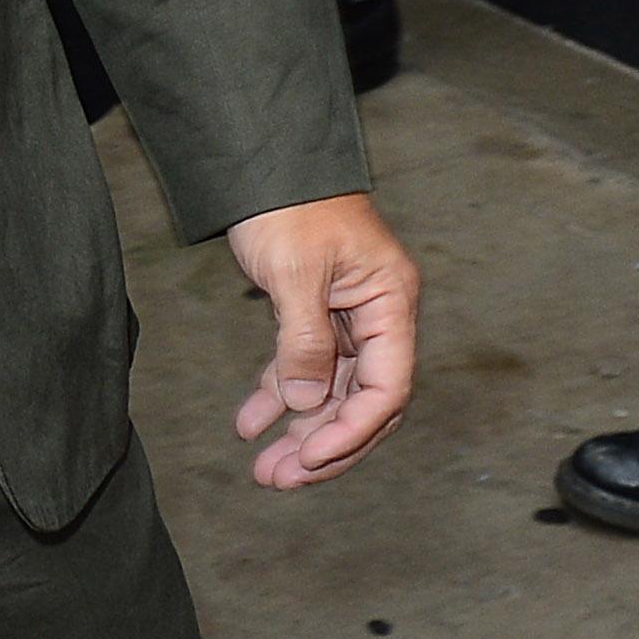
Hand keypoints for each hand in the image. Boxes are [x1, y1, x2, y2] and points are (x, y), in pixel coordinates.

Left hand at [225, 191, 419, 489]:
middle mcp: (376, 315)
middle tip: (280, 480)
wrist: (261, 158)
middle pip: (361, 400)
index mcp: (390, 303)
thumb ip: (304, 341)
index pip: (386, 389)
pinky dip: (277, 395)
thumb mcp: (294, 272)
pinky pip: (301, 367)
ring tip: (263, 472)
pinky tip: (248, 424)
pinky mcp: (313, 312)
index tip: (310, 458)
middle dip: (323, 445)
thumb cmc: (287, 203)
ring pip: (330, 391)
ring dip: (299, 431)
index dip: (351, 431)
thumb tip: (309, 404)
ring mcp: (346, 316)